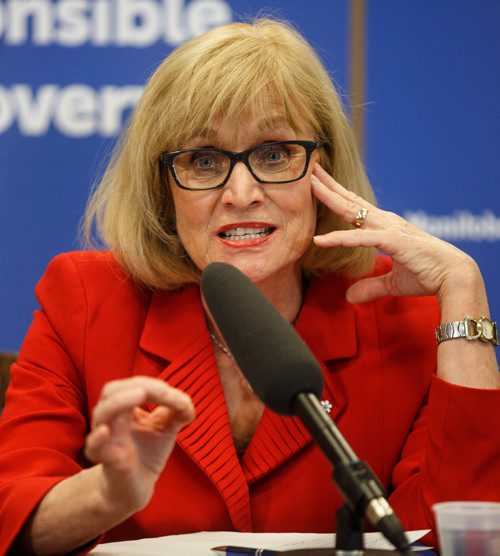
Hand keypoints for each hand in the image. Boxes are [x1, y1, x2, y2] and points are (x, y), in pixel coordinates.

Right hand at [85, 376, 194, 511]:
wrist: (136, 489)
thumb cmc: (147, 453)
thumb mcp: (166, 427)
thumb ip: (178, 411)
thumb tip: (188, 404)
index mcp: (125, 407)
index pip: (134, 385)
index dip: (155, 385)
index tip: (179, 399)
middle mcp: (111, 418)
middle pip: (112, 390)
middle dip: (138, 385)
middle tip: (163, 391)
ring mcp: (106, 439)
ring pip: (101, 413)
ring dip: (121, 401)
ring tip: (141, 395)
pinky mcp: (107, 461)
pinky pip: (95, 447)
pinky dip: (99, 438)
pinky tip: (106, 431)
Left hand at [311, 164, 480, 304]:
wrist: (454, 277)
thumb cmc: (428, 274)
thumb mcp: (392, 283)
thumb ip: (370, 287)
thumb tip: (350, 297)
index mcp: (385, 227)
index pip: (356, 207)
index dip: (337, 195)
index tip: (319, 183)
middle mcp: (385, 222)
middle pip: (351, 200)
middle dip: (329, 184)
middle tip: (310, 169)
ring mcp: (389, 228)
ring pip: (352, 211)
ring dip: (330, 197)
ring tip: (310, 184)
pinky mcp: (393, 241)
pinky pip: (360, 239)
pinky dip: (340, 238)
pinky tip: (320, 240)